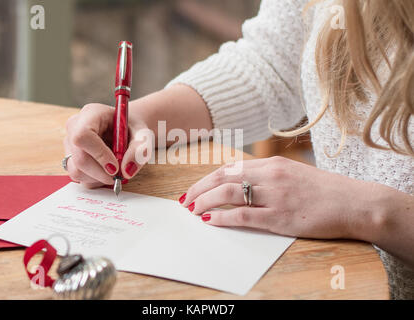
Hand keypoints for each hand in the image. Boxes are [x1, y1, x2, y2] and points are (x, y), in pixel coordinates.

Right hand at [64, 103, 151, 188]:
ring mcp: (70, 144)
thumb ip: (139, 150)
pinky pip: (78, 177)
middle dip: (101, 172)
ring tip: (115, 171)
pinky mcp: (70, 158)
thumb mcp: (143, 135)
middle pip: (79, 158)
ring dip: (99, 178)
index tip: (115, 166)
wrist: (125, 129)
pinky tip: (106, 172)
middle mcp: (75, 127)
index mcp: (91, 113)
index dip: (99, 154)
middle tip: (120, 175)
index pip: (83, 135)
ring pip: (76, 171)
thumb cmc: (132, 129)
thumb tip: (127, 171)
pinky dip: (95, 180)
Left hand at [180, 156, 374, 239]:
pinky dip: (223, 217)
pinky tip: (211, 221)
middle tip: (185, 200)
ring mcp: (275, 196)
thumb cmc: (324, 190)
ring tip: (192, 211)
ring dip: (205, 202)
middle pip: (223, 178)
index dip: (207, 179)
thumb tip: (239, 184)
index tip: (194, 188)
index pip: (229, 168)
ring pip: (229, 194)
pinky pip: (244, 216)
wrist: (355, 203)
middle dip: (199, 189)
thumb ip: (266, 177)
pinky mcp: (281, 217)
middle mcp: (270, 176)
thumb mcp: (292, 174)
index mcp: (272, 164)